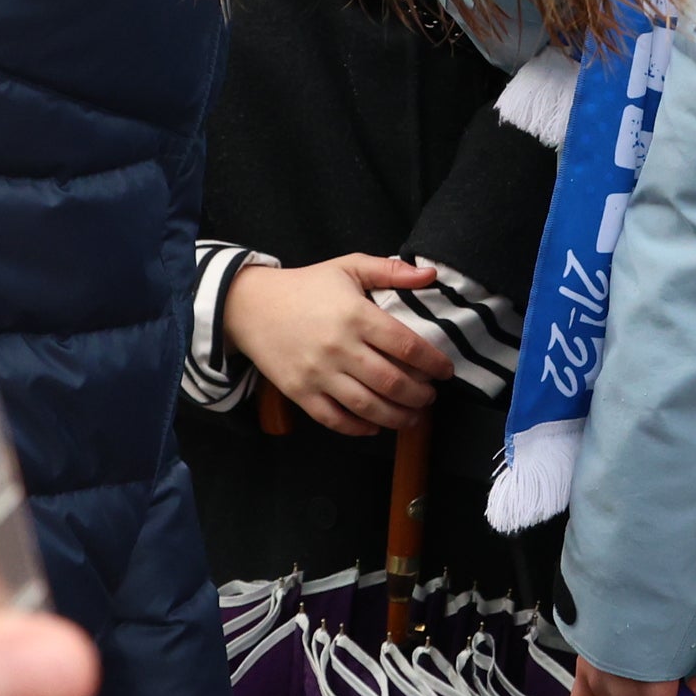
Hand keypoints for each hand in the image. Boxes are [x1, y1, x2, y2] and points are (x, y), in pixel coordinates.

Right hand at [223, 255, 459, 434]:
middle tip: (431, 397)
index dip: (433, 362)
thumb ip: (390, 270)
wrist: (250, 306)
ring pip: (367, 406)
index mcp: (356, 315)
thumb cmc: (307, 286)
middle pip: (391, 381)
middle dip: (420, 395)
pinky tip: (376, 426)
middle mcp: (339, 347)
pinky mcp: (300, 392)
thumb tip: (430, 274)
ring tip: (413, 417)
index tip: (446, 371)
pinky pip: (334, 419)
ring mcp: (318, 373)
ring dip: (397, 417)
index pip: (406, 345)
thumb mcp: (348, 267)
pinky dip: (359, 428)